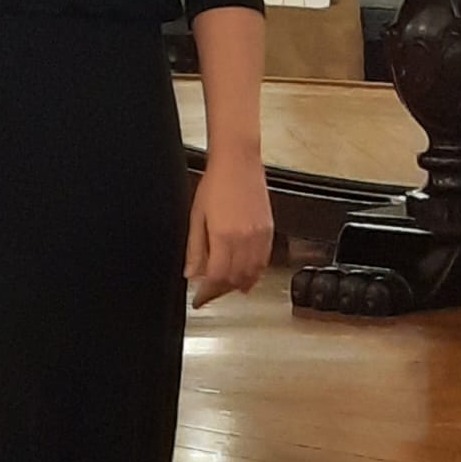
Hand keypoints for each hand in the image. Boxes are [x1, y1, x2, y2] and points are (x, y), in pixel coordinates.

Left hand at [184, 150, 273, 307]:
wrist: (238, 162)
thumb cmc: (216, 183)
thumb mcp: (196, 216)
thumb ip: (195, 248)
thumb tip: (191, 273)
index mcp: (224, 237)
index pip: (217, 278)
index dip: (207, 294)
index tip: (198, 299)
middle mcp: (245, 240)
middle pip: (236, 279)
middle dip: (221, 291)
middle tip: (209, 294)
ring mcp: (260, 236)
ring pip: (252, 274)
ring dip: (239, 285)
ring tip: (226, 288)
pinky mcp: (269, 231)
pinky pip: (264, 261)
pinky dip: (255, 273)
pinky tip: (246, 276)